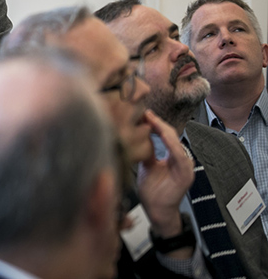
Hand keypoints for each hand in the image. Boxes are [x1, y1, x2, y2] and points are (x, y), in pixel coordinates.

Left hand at [137, 110, 194, 240]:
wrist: (156, 211)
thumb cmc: (153, 190)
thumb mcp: (147, 165)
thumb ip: (147, 150)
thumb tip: (137, 132)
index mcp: (174, 156)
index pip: (166, 134)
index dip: (155, 123)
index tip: (142, 113)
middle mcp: (182, 160)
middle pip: (171, 135)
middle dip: (158, 123)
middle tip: (145, 113)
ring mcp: (186, 167)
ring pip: (176, 143)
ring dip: (164, 130)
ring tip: (152, 120)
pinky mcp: (185, 175)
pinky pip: (179, 156)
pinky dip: (171, 145)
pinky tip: (162, 135)